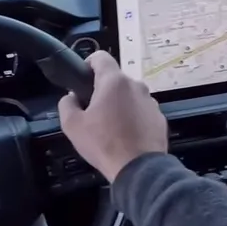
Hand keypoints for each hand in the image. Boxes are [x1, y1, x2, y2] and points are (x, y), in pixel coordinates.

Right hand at [58, 50, 167, 181]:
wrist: (139, 169)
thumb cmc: (103, 143)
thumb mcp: (72, 125)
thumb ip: (66, 104)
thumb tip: (72, 97)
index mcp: (114, 81)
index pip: (101, 56)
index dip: (88, 64)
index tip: (82, 80)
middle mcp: (136, 85)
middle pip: (115, 79)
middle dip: (103, 91)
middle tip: (92, 112)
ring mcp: (151, 101)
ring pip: (129, 95)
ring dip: (120, 104)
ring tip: (111, 128)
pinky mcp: (160, 117)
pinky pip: (142, 111)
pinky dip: (133, 118)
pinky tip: (126, 136)